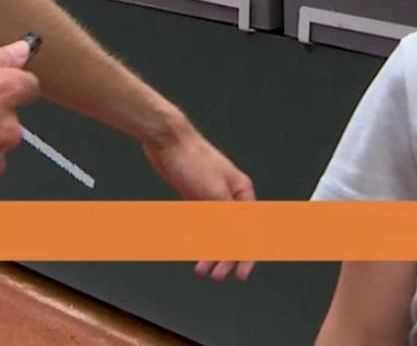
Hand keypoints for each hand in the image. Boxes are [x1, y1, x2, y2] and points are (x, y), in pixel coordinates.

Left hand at [143, 123, 255, 282]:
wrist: (166, 140)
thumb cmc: (192, 158)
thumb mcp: (214, 194)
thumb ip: (229, 221)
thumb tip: (241, 243)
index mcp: (242, 192)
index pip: (250, 231)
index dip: (247, 255)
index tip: (241, 275)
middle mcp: (229, 196)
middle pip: (233, 234)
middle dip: (226, 257)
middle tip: (216, 276)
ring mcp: (212, 197)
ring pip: (216, 232)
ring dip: (210, 251)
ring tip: (202, 269)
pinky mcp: (196, 197)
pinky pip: (202, 225)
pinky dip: (200, 239)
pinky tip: (196, 252)